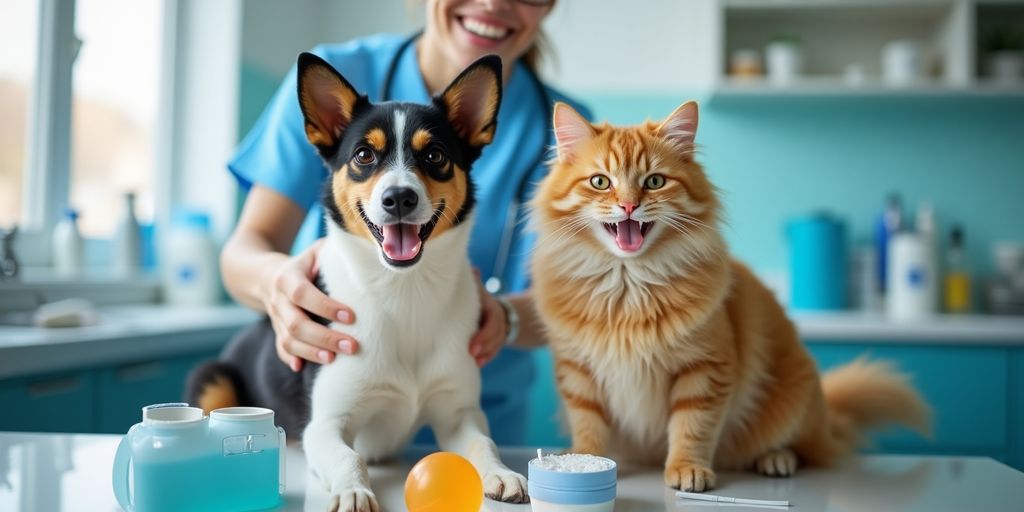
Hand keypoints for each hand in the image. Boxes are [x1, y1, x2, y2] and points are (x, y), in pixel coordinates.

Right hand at [263, 239, 359, 371]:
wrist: (266, 275)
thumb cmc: (307, 261)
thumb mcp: (319, 249)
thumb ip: (339, 250)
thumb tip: (373, 250)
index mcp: (288, 276)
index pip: (303, 293)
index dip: (325, 306)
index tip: (351, 316)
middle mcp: (278, 299)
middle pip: (296, 323)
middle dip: (324, 337)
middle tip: (352, 346)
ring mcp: (275, 318)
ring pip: (288, 340)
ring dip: (311, 352)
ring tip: (334, 360)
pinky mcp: (277, 330)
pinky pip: (280, 348)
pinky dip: (290, 358)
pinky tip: (302, 369)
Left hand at [469, 269, 509, 367]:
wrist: (493, 309)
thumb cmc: (479, 299)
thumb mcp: (478, 290)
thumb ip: (476, 282)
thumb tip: (474, 270)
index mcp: (493, 310)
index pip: (493, 323)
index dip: (484, 335)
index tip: (472, 347)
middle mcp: (499, 323)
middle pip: (495, 337)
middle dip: (484, 347)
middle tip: (471, 354)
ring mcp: (498, 335)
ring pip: (495, 347)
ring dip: (485, 355)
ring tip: (473, 362)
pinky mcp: (494, 344)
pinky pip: (492, 353)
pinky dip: (485, 359)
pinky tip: (476, 365)